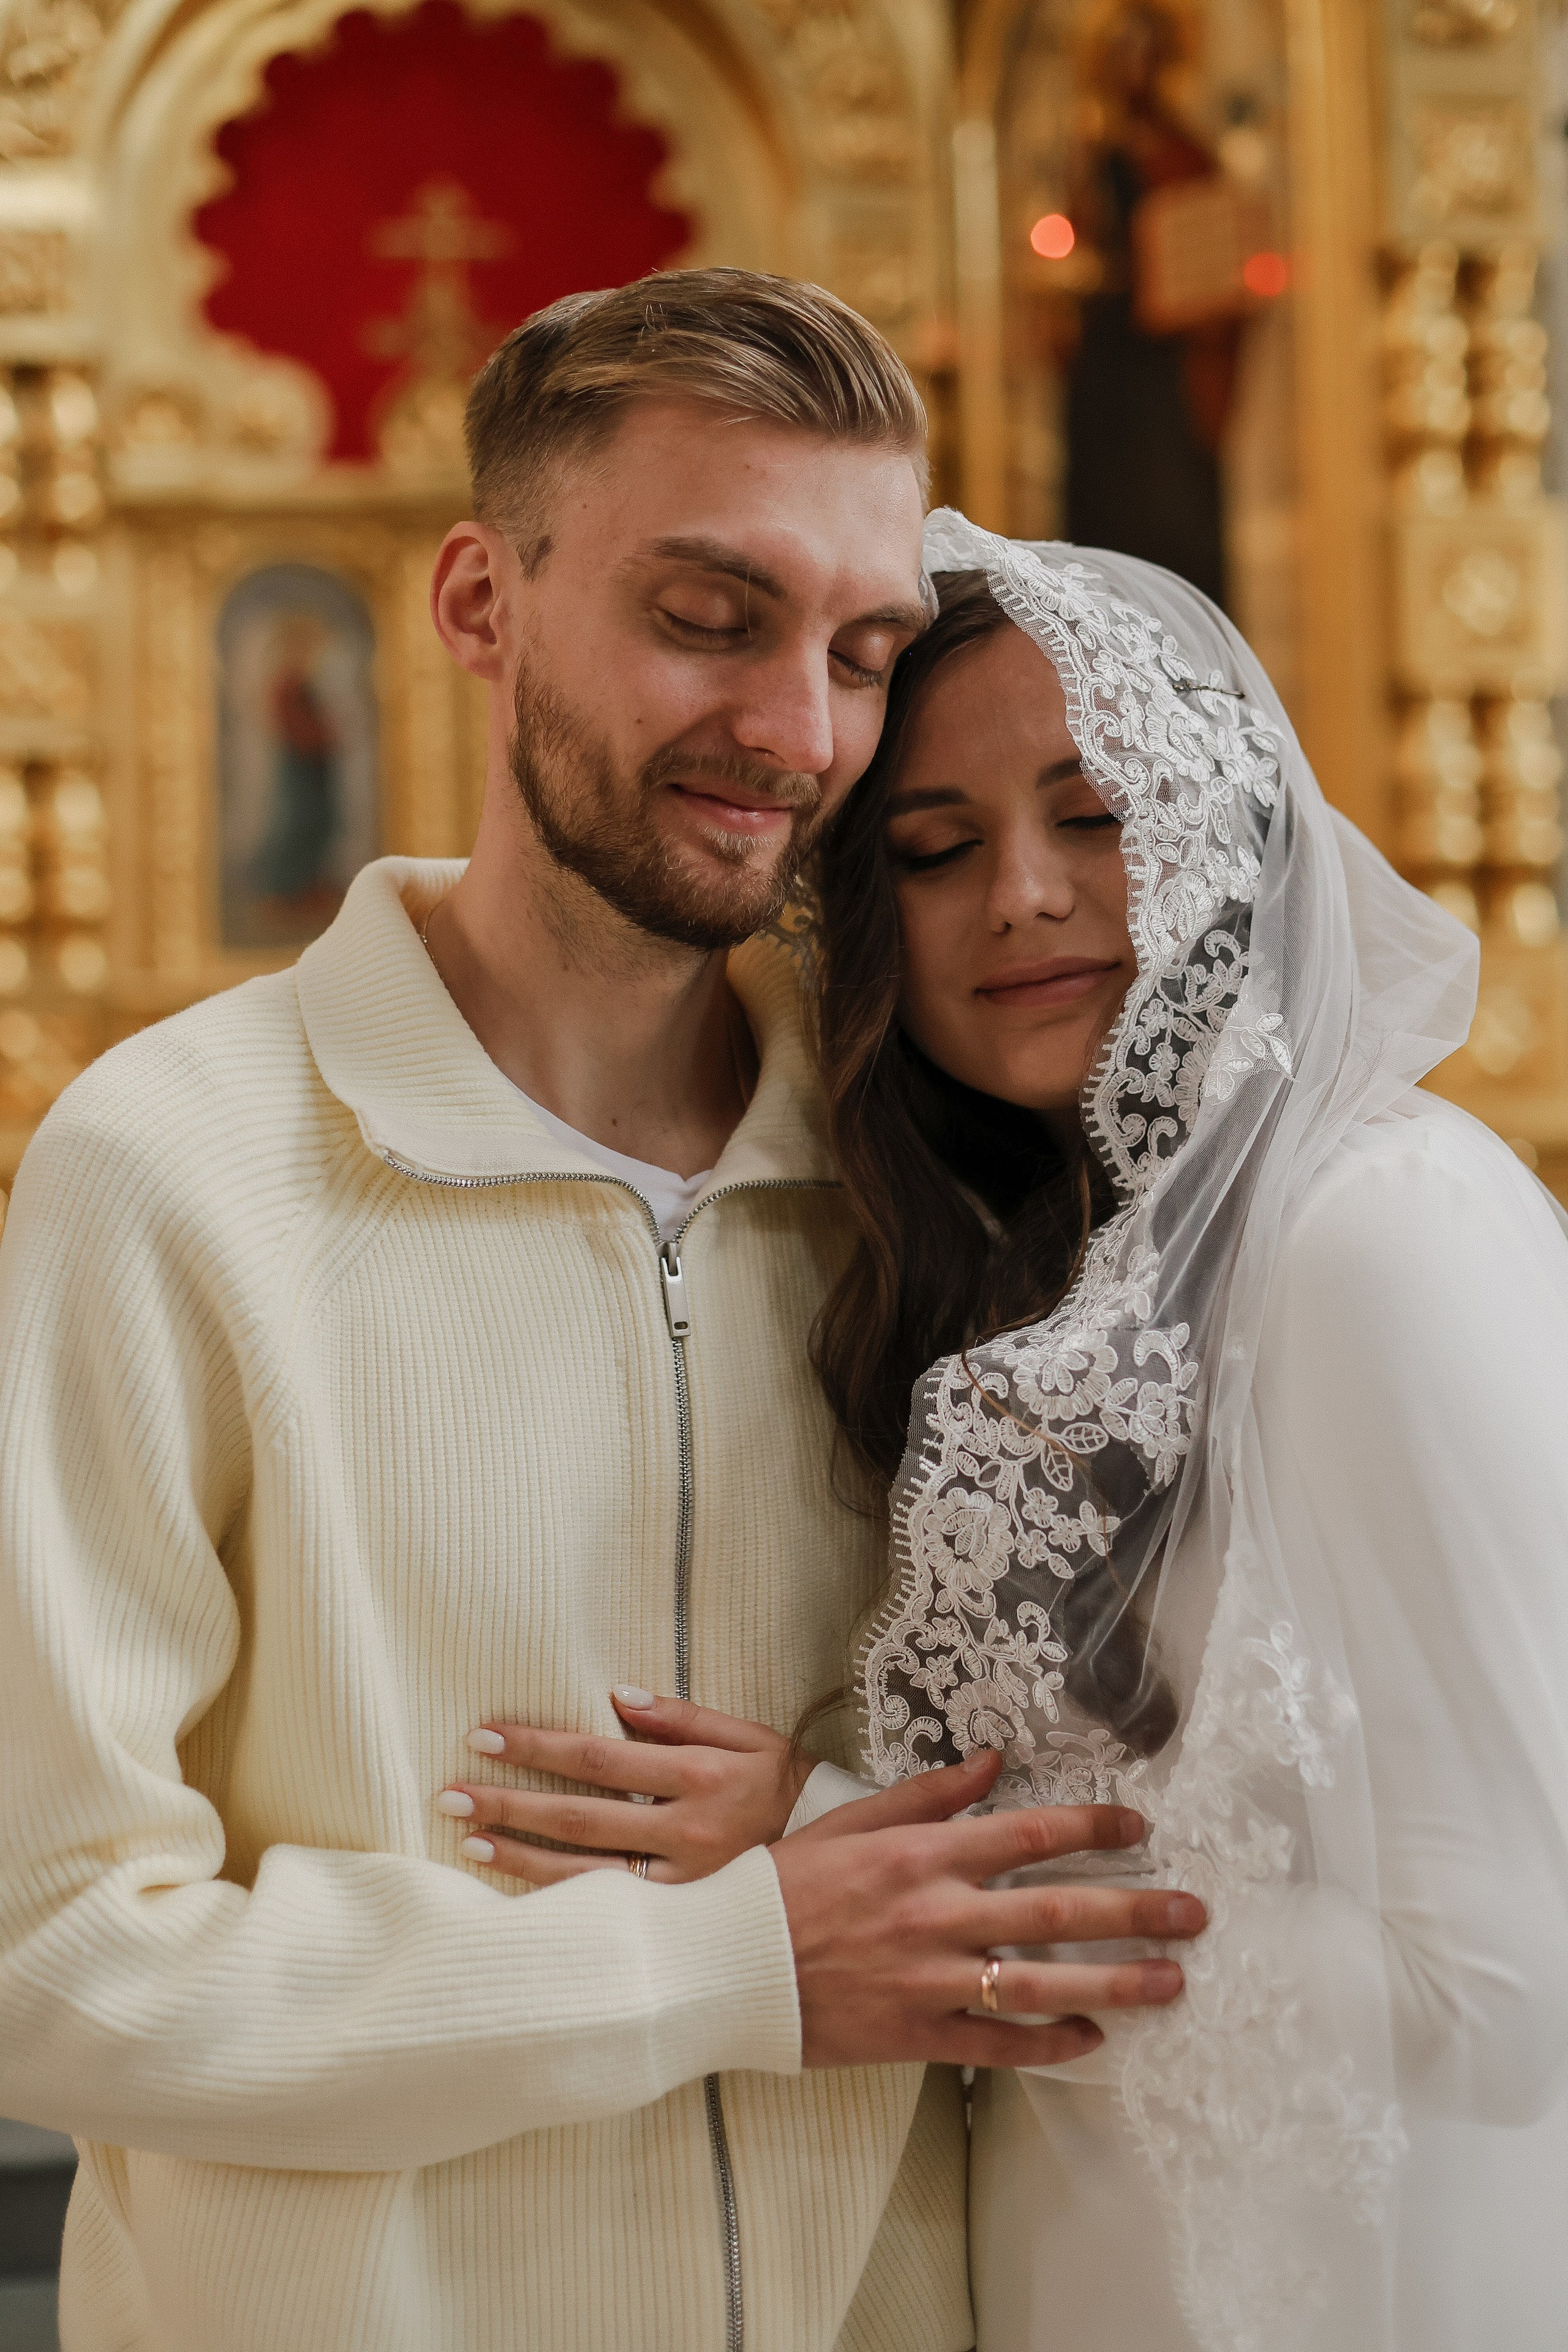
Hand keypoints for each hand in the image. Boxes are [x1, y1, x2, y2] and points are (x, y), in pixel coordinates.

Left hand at [440, 1692, 814, 1885]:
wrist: (837, 1859)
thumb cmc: (783, 1788)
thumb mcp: (748, 1737)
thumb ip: (682, 1716)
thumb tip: (617, 1695)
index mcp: (697, 1776)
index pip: (598, 1757)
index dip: (537, 1747)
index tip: (483, 1737)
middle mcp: (684, 1831)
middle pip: (578, 1817)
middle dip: (507, 1804)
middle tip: (449, 1796)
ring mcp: (680, 1884)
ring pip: (584, 1874)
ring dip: (518, 1858)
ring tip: (466, 1844)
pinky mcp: (680, 1922)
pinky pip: (610, 1914)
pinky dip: (560, 1905)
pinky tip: (517, 1897)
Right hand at [771, 1775, 1207, 2069]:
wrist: (722, 1961)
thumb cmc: (784, 1884)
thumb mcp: (852, 1820)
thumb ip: (928, 1794)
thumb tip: (993, 1760)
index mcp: (922, 1854)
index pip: (1028, 1835)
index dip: (1091, 1830)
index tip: (1139, 1829)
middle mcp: (937, 1914)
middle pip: (1056, 1912)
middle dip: (1133, 1912)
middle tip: (1192, 1915)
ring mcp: (930, 1979)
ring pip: (1041, 1983)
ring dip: (1115, 1984)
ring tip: (1171, 1983)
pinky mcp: (915, 2034)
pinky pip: (998, 2045)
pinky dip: (1049, 2044)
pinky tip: (1092, 2040)